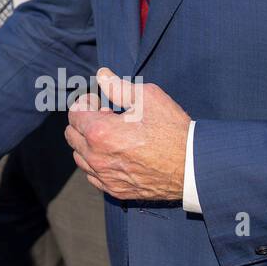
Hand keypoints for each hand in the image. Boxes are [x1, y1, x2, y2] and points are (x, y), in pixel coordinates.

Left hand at [64, 67, 189, 201]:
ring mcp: (105, 177)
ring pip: (80, 157)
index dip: (85, 104)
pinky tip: (115, 155)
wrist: (194, 166)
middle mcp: (97, 158)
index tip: (99, 102)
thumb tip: (101, 75)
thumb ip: (118, 86)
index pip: (74, 114)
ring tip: (112, 136)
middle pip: (72, 136)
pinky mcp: (116, 191)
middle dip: (84, 122)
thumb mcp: (147, 98)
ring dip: (88, 144)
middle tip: (107, 117)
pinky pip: (93, 176)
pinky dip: (97, 164)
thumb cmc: (172, 129)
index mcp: (100, 133)